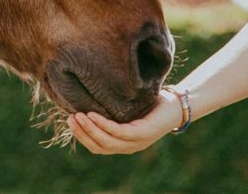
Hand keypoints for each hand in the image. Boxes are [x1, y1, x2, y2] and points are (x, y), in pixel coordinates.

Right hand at [67, 88, 183, 153]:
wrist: (177, 103)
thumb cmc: (151, 103)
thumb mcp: (127, 109)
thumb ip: (112, 111)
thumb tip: (88, 100)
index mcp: (124, 143)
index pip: (98, 147)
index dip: (82, 136)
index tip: (69, 121)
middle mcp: (129, 147)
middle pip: (99, 146)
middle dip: (81, 133)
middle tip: (69, 119)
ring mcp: (137, 142)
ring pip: (107, 141)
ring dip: (89, 129)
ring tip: (77, 116)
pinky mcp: (144, 134)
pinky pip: (119, 132)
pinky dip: (103, 124)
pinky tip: (93, 114)